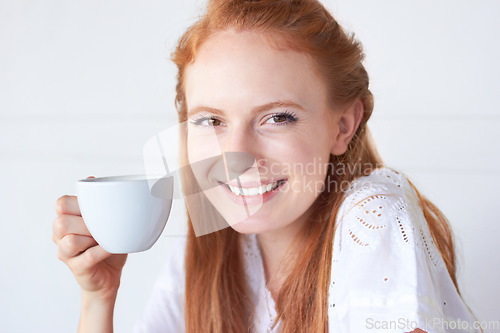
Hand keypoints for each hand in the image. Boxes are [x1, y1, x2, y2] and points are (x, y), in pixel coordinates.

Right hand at [52, 179, 126, 298]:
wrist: (110, 275)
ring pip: (69, 241)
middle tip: (103, 224)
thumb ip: (98, 202)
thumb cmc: (107, 243)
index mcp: (66, 220)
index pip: (61, 204)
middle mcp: (60, 237)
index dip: (78, 203)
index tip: (97, 207)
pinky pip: (88, 257)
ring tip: (105, 237)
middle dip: (85, 222)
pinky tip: (112, 246)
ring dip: (91, 237)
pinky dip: (102, 250)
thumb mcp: (105, 220)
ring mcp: (66, 254)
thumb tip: (92, 179)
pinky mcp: (78, 269)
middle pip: (61, 223)